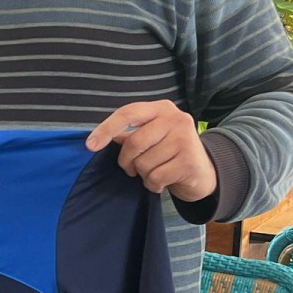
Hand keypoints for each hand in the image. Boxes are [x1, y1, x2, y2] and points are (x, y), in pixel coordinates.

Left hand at [86, 100, 217, 201]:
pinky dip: (153, 184)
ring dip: (143, 174)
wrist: (202, 171)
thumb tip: (96, 139)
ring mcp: (185, 139)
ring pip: (144, 163)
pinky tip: (163, 181)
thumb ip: (128, 135)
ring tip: (155, 171)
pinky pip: (155, 177)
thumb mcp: (151, 136)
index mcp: (161, 108)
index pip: (128, 113)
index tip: (90, 145)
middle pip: (133, 142)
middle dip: (126, 161)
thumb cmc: (168, 152)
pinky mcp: (190, 161)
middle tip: (132, 168)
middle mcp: (176, 119)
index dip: (106, 129)